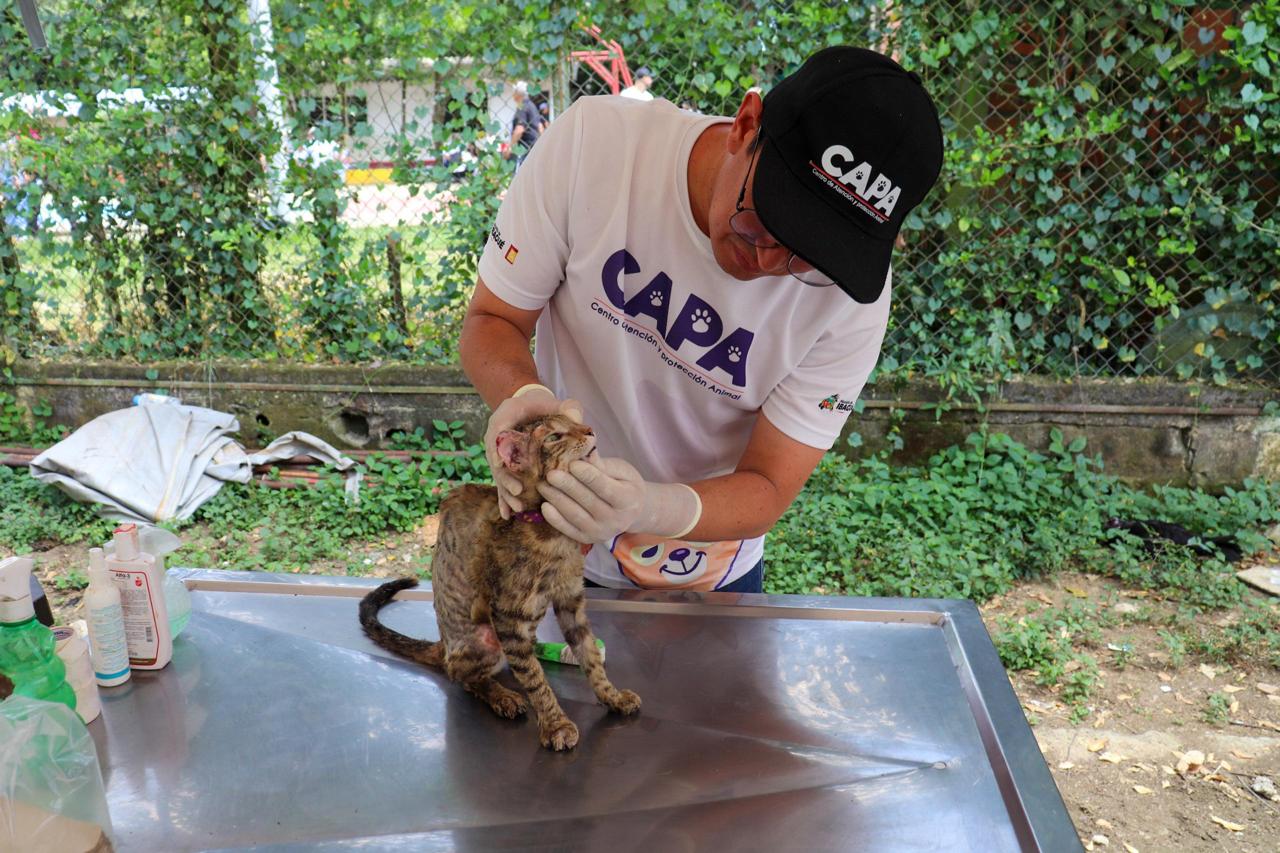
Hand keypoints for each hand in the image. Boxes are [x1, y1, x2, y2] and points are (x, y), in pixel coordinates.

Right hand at [484, 384, 581, 518]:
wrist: (533, 407)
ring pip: (499, 474)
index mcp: (505, 415)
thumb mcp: (555, 402)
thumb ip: (567, 407)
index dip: (497, 448)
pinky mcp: (506, 465)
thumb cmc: (544, 404)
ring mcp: (500, 452)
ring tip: (517, 508)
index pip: (497, 431)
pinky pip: (503, 482)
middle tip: (518, 492)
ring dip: (506, 492)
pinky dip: (504, 498)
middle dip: (505, 478)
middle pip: (496, 458)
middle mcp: (497, 436)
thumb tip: (576, 415)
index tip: (500, 464)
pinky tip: (507, 514)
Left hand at [536, 456, 701, 544]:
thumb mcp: (621, 470)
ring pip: (575, 515)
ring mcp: (601, 532)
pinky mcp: (588, 539)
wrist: (632, 512)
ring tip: (543, 485)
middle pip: (588, 501)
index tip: (572, 464)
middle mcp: (616, 519)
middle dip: (567, 487)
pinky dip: (555, 519)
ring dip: (557, 500)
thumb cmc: (625, 484)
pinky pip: (568, 530)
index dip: (588, 476)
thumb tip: (585, 450)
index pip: (605, 488)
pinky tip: (545, 505)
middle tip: (550, 474)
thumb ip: (602, 464)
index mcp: (628, 500)